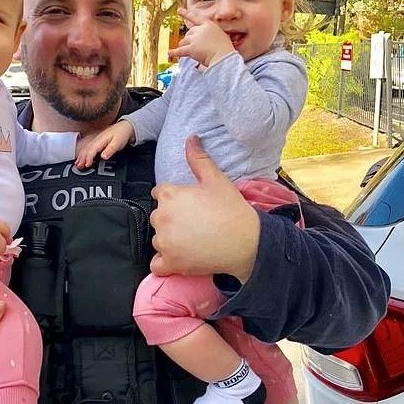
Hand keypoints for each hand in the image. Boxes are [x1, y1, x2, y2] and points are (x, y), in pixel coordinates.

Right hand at [75, 120, 134, 168]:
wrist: (124, 127)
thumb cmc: (121, 134)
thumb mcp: (118, 143)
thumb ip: (110, 150)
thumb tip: (103, 156)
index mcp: (101, 139)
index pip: (92, 149)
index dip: (88, 157)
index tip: (87, 164)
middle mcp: (96, 139)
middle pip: (86, 149)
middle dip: (82, 158)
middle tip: (79, 167)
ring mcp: (95, 140)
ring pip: (85, 148)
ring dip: (80, 156)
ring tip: (77, 164)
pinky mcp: (96, 141)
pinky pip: (87, 147)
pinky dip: (83, 153)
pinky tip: (81, 157)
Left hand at [150, 135, 259, 282]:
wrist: (247, 242)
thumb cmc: (232, 210)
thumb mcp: (216, 179)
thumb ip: (198, 159)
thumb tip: (191, 139)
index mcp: (169, 195)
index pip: (159, 194)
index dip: (175, 199)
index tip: (189, 206)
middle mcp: (161, 217)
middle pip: (158, 217)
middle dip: (171, 220)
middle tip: (195, 223)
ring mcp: (164, 242)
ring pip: (158, 239)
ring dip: (170, 241)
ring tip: (194, 239)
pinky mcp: (170, 263)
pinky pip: (157, 265)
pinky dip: (165, 263)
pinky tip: (180, 258)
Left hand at [167, 8, 234, 67]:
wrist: (224, 57)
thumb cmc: (225, 49)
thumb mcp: (221, 36)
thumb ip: (211, 36)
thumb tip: (204, 42)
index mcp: (209, 25)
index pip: (195, 18)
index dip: (186, 14)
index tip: (179, 10)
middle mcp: (200, 30)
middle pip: (188, 33)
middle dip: (189, 40)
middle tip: (195, 47)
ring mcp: (195, 39)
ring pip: (183, 42)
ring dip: (184, 47)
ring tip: (191, 53)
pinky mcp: (191, 48)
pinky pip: (179, 51)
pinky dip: (174, 53)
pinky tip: (169, 53)